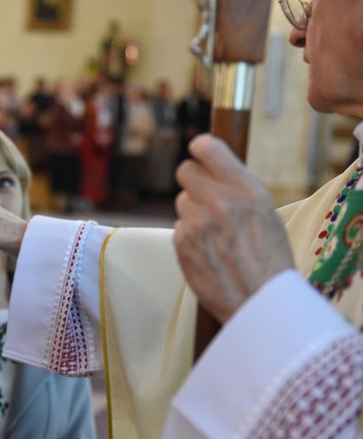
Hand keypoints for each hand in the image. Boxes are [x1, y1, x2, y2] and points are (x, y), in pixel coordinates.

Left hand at [174, 134, 294, 322]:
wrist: (262, 302)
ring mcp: (196, 222)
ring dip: (193, 211)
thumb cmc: (269, 258)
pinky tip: (210, 251)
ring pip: (182, 201)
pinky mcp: (182, 243)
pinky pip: (180, 227)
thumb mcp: (265, 211)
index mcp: (246, 189)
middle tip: (206, 194)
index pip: (207, 148)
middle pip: (185, 170)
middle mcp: (219, 201)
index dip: (200, 149)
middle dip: (194, 180)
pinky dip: (190, 236)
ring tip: (216, 233)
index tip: (199, 152)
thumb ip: (237, 187)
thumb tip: (210, 167)